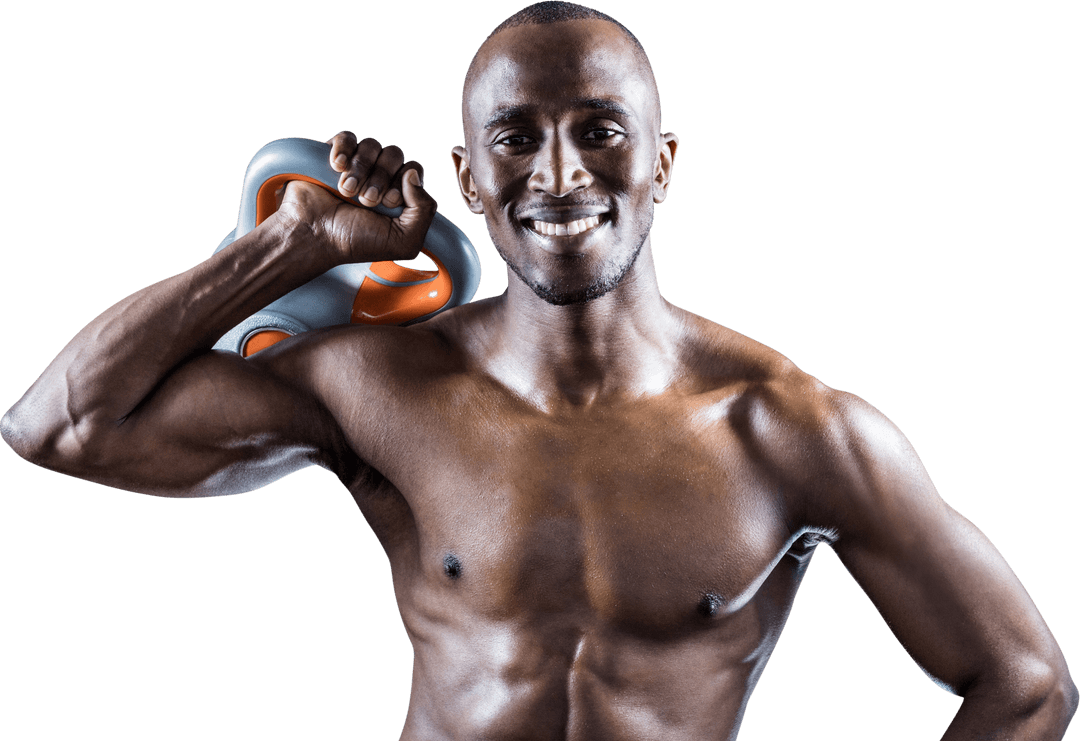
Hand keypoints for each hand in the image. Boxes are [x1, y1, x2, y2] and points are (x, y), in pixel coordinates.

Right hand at [273, 132, 437, 266]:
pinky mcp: (334, 156)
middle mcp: (380, 176)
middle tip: (366, 201)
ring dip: (360, 170)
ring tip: (347, 191)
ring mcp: (357, 165)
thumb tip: (413, 174)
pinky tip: (337, 167)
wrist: (316, 237)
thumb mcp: (404, 241)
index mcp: (399, 193)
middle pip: (394, 154)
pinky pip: (347, 137)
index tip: (388, 203)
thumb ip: (425, 211)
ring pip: (371, 145)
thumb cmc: (357, 242)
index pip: (413, 169)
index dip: (404, 183)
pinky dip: (343, 150)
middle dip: (381, 178)